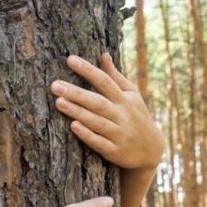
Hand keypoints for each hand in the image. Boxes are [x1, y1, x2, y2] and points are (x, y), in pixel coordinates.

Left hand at [50, 53, 163, 170]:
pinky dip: (87, 134)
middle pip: (98, 102)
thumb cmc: (136, 117)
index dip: (88, 70)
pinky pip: (99, 142)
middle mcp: (121, 115)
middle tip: (55, 85)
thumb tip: (103, 54)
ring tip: (58, 101)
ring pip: (96, 122)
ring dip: (78, 112)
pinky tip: (73, 126)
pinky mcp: (114, 151)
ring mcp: (118, 134)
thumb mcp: (131, 95)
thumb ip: (115, 77)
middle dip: (76, 93)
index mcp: (124, 100)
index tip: (70, 59)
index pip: (105, 82)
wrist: (151, 150)